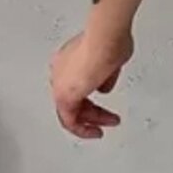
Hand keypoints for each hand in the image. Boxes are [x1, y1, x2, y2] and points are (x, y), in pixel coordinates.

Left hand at [50, 20, 134, 139]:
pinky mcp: (64, 97)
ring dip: (91, 121)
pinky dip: (83, 129)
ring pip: (71, 111)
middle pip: (74, 99)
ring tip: (106, 125)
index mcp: (69, 58)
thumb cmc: (109, 41)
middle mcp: (60, 71)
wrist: (104, 40)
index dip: (91, 93)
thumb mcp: (112, 60)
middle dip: (93, 111)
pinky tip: (94, 132)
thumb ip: (106, 76)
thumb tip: (104, 86)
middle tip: (108, 118)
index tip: (101, 100)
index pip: (77, 82)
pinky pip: (70, 121)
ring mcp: (60, 83)